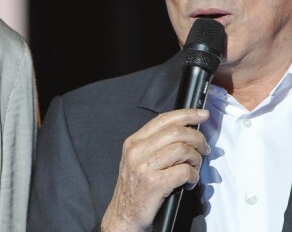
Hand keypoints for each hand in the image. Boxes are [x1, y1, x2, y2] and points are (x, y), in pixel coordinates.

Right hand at [101, 108, 209, 231]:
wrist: (124, 216)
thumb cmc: (135, 188)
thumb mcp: (137, 160)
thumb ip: (155, 145)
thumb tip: (184, 133)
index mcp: (134, 141)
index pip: (163, 119)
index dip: (185, 114)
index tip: (202, 114)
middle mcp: (137, 150)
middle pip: (175, 132)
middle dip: (197, 138)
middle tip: (205, 148)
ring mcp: (144, 166)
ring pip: (182, 150)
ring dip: (196, 159)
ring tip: (195, 167)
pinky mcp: (154, 183)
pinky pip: (184, 171)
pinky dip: (193, 175)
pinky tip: (190, 181)